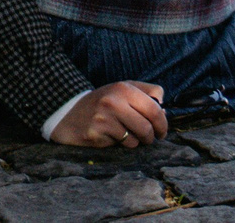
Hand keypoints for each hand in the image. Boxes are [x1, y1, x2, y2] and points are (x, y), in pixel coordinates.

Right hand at [49, 80, 165, 147]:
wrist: (69, 113)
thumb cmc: (104, 102)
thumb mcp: (124, 88)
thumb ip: (147, 93)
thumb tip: (164, 109)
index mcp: (124, 89)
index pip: (154, 109)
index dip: (163, 123)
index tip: (162, 131)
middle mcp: (113, 102)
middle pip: (147, 127)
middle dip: (153, 136)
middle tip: (152, 138)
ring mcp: (103, 119)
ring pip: (135, 139)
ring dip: (136, 141)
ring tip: (129, 135)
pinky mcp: (95, 135)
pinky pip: (120, 145)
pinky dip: (122, 144)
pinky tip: (112, 136)